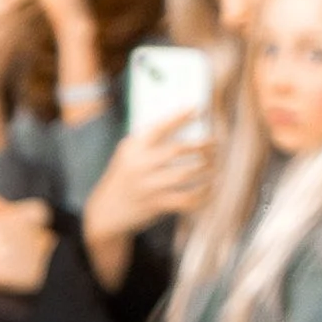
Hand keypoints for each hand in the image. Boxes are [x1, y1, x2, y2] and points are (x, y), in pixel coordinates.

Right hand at [82, 109, 212, 242]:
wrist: (106, 212)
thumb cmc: (124, 179)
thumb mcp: (128, 155)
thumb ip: (149, 142)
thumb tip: (185, 128)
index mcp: (133, 147)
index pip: (160, 127)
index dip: (180, 117)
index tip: (197, 109)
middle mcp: (140, 164)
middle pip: (179, 149)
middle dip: (202, 145)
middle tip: (215, 144)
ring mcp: (148, 185)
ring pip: (187, 173)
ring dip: (206, 168)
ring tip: (214, 165)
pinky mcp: (156, 204)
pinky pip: (188, 198)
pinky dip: (203, 194)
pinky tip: (208, 188)